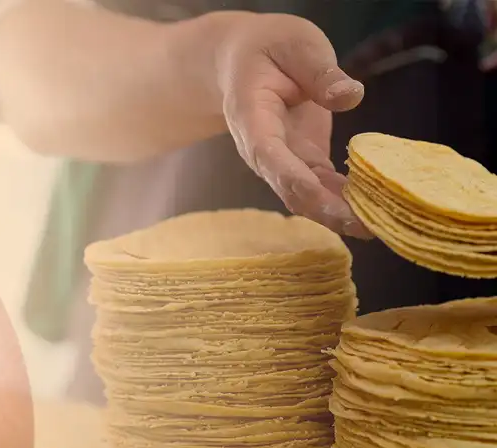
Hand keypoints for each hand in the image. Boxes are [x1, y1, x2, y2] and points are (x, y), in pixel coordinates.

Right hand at [216, 13, 372, 237]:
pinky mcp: (303, 162)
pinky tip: (376, 210)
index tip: (322, 198)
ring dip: (339, 213)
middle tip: (363, 225)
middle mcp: (262, 150)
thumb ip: (320, 71)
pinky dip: (347, 200)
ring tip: (378, 226)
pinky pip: (323, 188)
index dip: (294, 179)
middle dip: (324, 209)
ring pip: (306, 196)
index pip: (268, 155)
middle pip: (288, 187)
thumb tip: (350, 97)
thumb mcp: (295, 45)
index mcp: (251, 118)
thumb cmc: (268, 49)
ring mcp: (282, 160)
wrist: (245, 62)